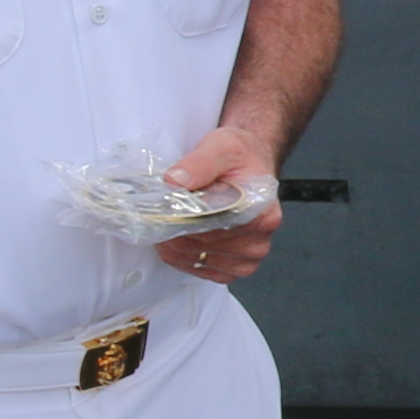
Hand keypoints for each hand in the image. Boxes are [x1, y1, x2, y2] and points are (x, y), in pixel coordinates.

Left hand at [157, 121, 286, 283]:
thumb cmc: (240, 156)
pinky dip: (184, 257)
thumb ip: (200, 163)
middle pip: (201, 244)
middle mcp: (260, 238)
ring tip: (167, 224)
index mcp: (262, 212)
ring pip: (197, 260)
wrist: (252, 162)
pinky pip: (202, 271)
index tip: (160, 209)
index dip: (178, 218)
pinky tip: (179, 239)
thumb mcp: (222, 147)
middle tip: (157, 214)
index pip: (209, 226)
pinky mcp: (239, 265)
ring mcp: (250, 255)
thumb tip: (174, 181)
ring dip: (175, 245)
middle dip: (174, 230)